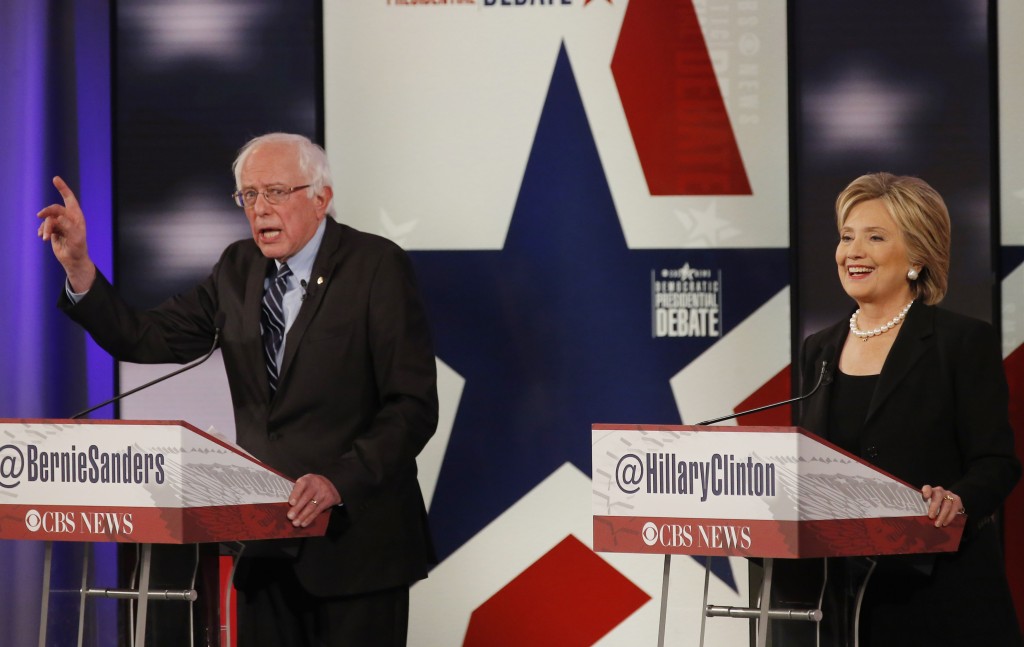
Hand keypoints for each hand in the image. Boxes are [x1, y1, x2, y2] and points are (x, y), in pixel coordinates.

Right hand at [36, 176, 95, 291]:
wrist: (73, 260)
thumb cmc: (78, 248)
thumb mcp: (76, 238)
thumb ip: (67, 226)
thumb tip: (58, 217)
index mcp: (77, 216)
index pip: (69, 199)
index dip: (63, 188)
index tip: (55, 179)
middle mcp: (68, 218)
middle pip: (54, 208)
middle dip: (47, 212)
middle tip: (40, 216)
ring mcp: (60, 223)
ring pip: (48, 219)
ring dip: (45, 228)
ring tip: (45, 238)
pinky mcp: (53, 230)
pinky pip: (44, 226)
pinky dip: (42, 231)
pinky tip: (43, 238)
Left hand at [287, 474, 341, 527]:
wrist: (330, 485)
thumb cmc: (311, 486)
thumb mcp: (305, 483)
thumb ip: (297, 491)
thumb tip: (284, 504)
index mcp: (308, 479)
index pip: (301, 485)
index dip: (296, 494)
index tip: (291, 503)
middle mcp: (317, 484)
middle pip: (306, 497)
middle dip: (297, 508)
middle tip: (290, 517)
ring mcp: (324, 492)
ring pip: (312, 506)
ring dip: (302, 516)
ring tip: (295, 523)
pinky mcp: (329, 499)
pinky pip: (318, 511)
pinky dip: (310, 518)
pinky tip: (303, 523)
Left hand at [921, 484, 963, 527]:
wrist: (947, 503)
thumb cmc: (932, 506)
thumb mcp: (926, 505)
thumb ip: (923, 507)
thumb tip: (917, 517)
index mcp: (930, 491)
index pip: (927, 488)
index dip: (926, 491)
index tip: (925, 497)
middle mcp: (940, 491)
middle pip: (938, 496)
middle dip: (934, 507)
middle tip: (931, 517)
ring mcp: (949, 495)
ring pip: (947, 504)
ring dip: (942, 515)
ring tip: (937, 524)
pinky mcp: (957, 500)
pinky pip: (954, 509)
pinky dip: (949, 517)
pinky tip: (945, 523)